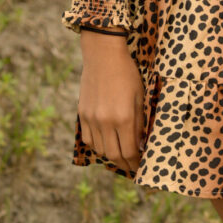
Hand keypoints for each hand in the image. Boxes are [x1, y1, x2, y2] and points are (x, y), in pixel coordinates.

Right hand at [78, 31, 144, 174]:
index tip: (140, 166)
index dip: (135, 162)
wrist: (103, 55)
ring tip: (120, 155)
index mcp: (124, 117)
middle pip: (114, 155)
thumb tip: (141, 144)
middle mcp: (106, 121)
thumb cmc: (127, 74)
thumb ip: (140, 122)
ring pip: (100, 149)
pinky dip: (98, 145)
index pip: (130, 151)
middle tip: (131, 166)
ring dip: (111, 156)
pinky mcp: (82, 114)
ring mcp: (92, 119)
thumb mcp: (139, 97)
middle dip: (124, 164)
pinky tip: (106, 143)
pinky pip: (88, 139)